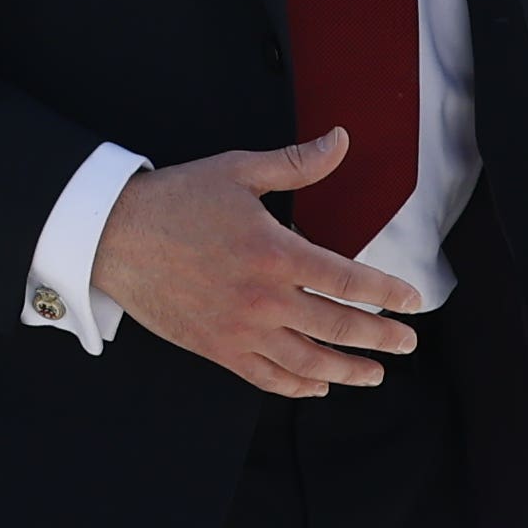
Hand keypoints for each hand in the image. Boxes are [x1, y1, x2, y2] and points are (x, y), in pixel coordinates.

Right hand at [86, 133, 423, 396]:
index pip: (349, 281)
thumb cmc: (175, 200)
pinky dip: (297, 387)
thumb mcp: (239, 170)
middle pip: (338, 327)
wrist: (113, 236)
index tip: (414, 301)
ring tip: (374, 374)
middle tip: (406, 341)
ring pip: (308, 362)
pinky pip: (266, 378)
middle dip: (381, 338)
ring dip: (348, 372)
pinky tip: (318, 386)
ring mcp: (240, 329)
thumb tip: (340, 140)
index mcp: (276, 253)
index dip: (387, 294)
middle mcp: (264, 298)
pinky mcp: (216, 348)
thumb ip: (297, 162)